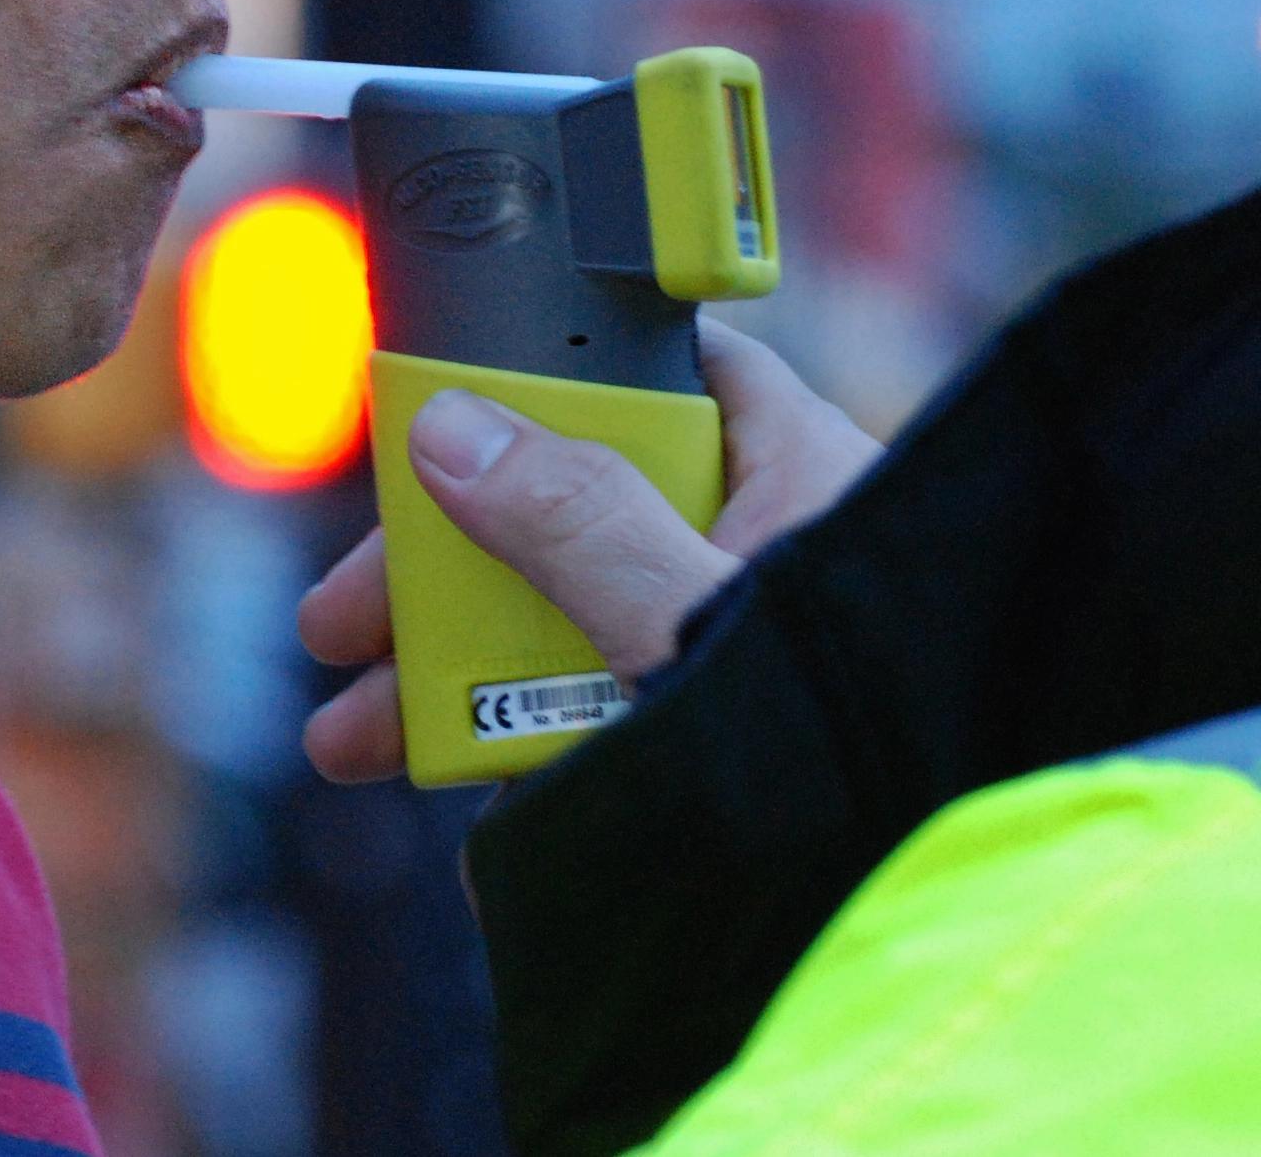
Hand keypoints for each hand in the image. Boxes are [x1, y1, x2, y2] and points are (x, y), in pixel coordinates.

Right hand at [295, 320, 882, 784]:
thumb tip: (456, 432)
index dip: (532, 391)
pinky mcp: (722, 733)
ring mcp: (737, 643)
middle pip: (571, 513)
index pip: (651, 374)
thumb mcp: (698, 619)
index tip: (423, 434)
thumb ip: (582, 524)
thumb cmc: (869, 730)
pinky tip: (474, 814)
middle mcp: (761, 541)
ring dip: (454, 681)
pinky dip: (535, 757)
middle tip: (342, 628)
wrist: (917, 886)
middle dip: (445, 579)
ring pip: (574, 626)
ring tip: (357, 743)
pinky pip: (611, 720)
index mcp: (791, 465)